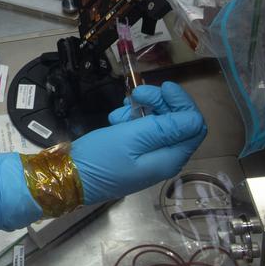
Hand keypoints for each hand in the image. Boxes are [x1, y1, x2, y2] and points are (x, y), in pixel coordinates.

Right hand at [71, 81, 206, 203]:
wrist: (68, 178)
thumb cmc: (100, 158)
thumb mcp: (131, 137)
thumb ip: (165, 128)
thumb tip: (196, 118)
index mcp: (169, 158)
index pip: (194, 126)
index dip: (183, 103)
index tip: (164, 87)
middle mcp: (164, 158)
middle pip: (176, 122)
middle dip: (159, 103)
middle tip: (137, 93)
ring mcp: (148, 157)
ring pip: (157, 124)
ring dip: (142, 111)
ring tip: (120, 113)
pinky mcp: (134, 154)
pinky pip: (141, 131)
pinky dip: (130, 120)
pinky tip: (115, 121)